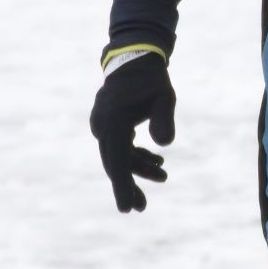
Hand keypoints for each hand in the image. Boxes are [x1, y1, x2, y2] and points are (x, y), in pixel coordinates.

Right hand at [90, 51, 174, 212]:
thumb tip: (165, 144)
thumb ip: (164, 120)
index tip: (127, 209)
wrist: (135, 59)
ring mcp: (103, 125)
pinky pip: (120, 147)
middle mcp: (102, 126)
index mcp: (113, 122)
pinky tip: (157, 160)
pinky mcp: (109, 124)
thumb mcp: (164, 97)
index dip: (123, 188)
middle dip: (128, 185)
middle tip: (140, 209)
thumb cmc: (152, 80)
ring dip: (138, 168)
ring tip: (164, 175)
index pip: (117, 162)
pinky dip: (136, 156)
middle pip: (114, 164)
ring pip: (118, 156)